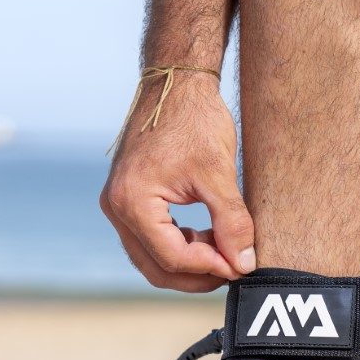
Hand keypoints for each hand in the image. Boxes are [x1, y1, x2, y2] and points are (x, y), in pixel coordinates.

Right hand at [100, 75, 254, 292]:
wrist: (175, 84)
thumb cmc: (195, 120)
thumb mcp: (219, 174)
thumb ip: (232, 223)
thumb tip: (244, 264)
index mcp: (132, 202)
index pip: (172, 258)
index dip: (210, 268)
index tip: (241, 266)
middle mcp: (116, 207)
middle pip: (156, 268)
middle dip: (197, 275)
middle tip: (234, 268)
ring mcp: (118, 204)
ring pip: (152, 258)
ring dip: (189, 263)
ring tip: (225, 250)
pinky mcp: (127, 200)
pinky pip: (150, 240)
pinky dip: (179, 246)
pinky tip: (208, 235)